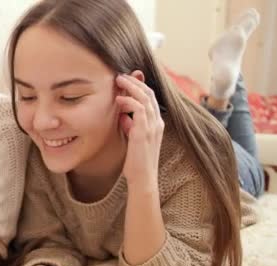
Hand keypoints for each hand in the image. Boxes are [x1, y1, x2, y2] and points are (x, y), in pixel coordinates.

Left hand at [116, 72, 163, 187]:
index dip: (139, 86)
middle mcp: (157, 123)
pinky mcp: (144, 132)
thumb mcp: (133, 139)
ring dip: (131, 87)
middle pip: (149, 94)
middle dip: (135, 81)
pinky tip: (119, 100)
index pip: (150, 98)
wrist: (142, 178)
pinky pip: (140, 110)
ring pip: (145, 98)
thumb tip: (123, 117)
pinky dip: (129, 102)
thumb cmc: (137, 161)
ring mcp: (152, 127)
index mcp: (156, 124)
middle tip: (120, 75)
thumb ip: (130, 127)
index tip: (126, 80)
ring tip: (119, 80)